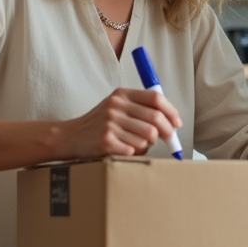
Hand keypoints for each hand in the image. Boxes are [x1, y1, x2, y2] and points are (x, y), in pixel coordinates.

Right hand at [64, 88, 181, 158]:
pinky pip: (134, 149)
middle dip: (167, 131)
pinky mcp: (106, 141)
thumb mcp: (116, 106)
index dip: (171, 111)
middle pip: (155, 119)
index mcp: (121, 94)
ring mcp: (110, 123)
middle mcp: (115, 106)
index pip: (155, 98)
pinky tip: (124, 149)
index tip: (177, 123)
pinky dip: (134, 152)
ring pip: (147, 137)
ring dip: (148, 144)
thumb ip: (140, 107)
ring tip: (137, 143)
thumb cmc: (99, 123)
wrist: (70, 136)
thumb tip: (172, 120)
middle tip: (168, 138)